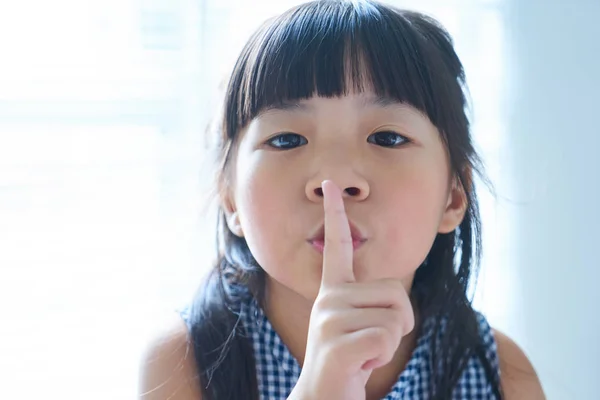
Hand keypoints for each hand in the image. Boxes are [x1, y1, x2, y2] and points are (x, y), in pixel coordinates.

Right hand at [289, 180, 414, 399]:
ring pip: (395, 318)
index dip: (334, 213)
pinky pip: (386, 339)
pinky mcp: (337, 345)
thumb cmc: (348, 360)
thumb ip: (367, 302)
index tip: (332, 184)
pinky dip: (382, 357)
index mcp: (332, 290)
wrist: (323, 397)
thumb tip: (394, 296)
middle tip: (369, 343)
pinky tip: (360, 366)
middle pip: (396, 292)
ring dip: (389, 343)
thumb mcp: (354, 324)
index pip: (337, 245)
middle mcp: (327, 298)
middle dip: (397, 323)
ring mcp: (329, 320)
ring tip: (363, 354)